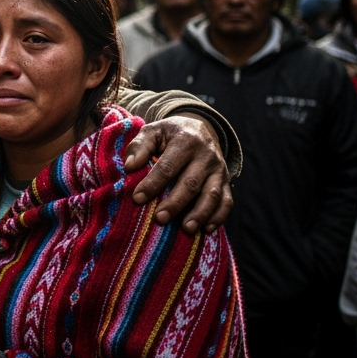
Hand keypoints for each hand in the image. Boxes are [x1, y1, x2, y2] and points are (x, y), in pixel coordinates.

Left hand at [124, 114, 231, 233]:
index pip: (168, 166)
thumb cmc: (170, 135)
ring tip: (186, 229)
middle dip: (175, 203)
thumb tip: (130, 166)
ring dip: (200, 213)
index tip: (138, 198)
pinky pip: (227, 201)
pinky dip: (219, 217)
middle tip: (159, 218)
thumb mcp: (153, 131)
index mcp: (185, 141)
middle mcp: (206, 156)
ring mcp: (219, 170)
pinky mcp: (226, 181)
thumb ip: (140, 146)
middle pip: (191, 183)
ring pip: (212, 194)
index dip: (152, 183)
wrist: (200, 128)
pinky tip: (206, 230)